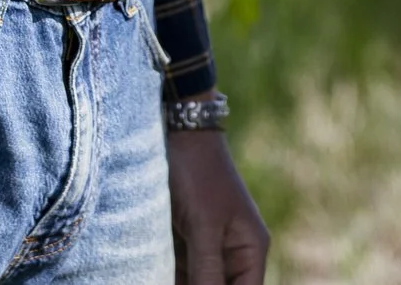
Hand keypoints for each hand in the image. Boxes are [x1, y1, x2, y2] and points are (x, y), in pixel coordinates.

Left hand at [166, 128, 268, 284]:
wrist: (177, 131)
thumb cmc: (198, 173)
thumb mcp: (204, 227)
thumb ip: (207, 272)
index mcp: (251, 250)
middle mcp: (233, 253)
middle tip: (166, 278)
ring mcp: (208, 247)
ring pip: (195, 283)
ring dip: (177, 280)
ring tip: (156, 271)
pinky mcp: (184, 241)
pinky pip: (177, 272)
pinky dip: (163, 274)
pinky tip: (149, 271)